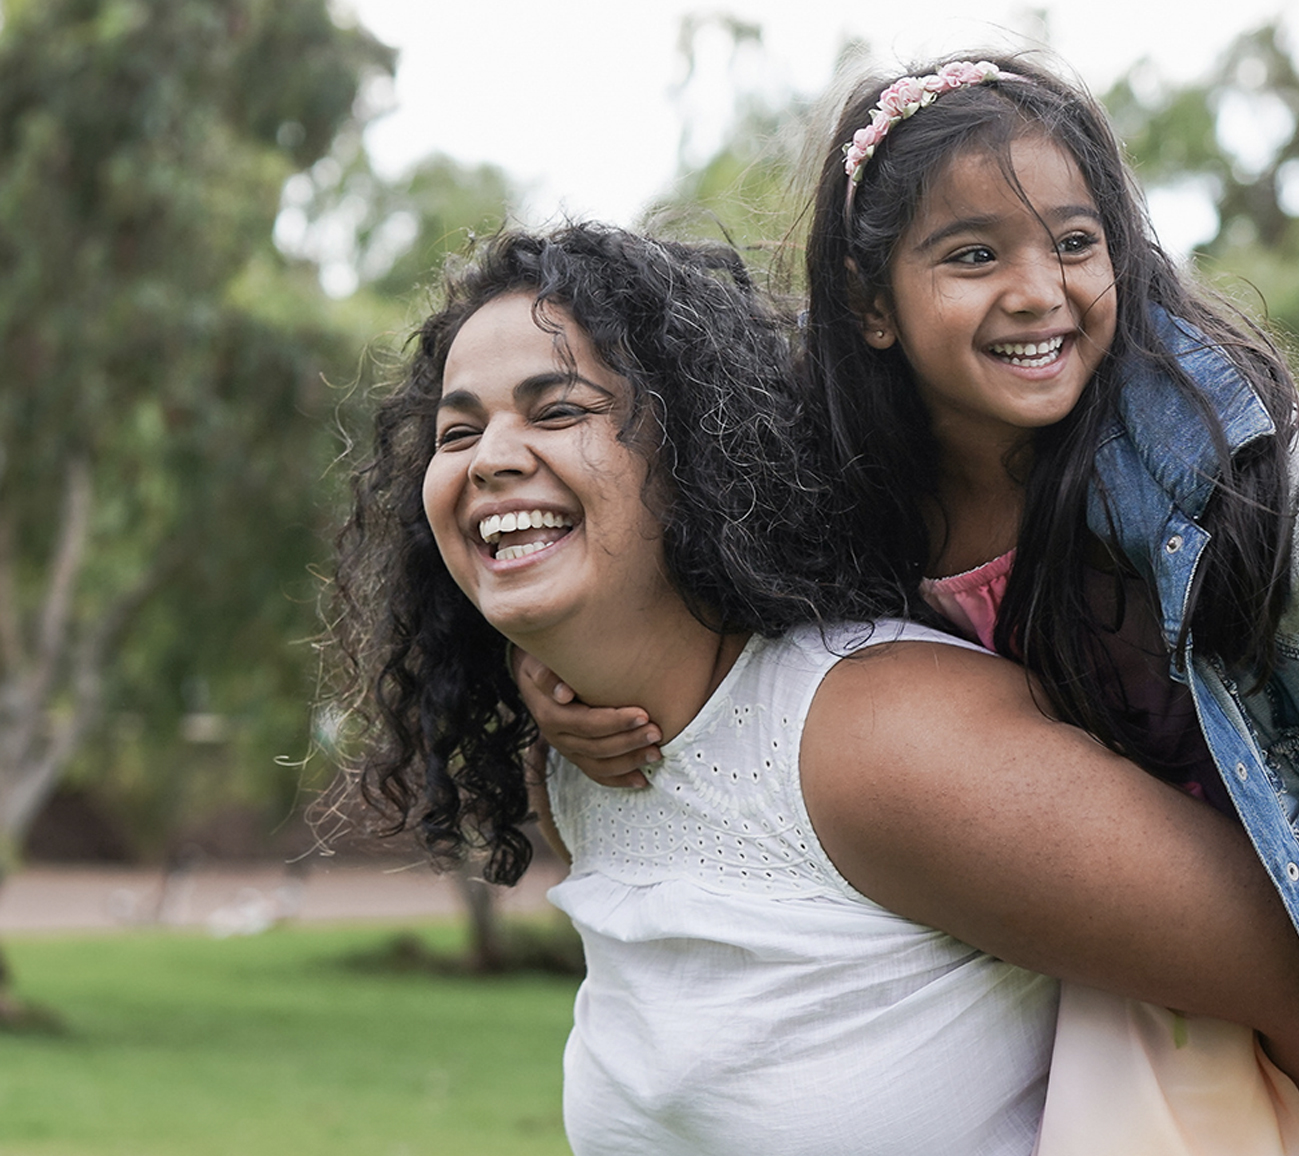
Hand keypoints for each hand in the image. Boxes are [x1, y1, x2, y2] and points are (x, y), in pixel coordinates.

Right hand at [513, 648, 660, 787]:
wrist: (535, 676)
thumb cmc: (545, 662)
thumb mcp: (540, 662)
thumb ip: (548, 674)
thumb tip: (564, 693)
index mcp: (550, 715)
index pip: (587, 723)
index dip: (616, 722)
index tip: (644, 715)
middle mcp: (558, 737)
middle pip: (597, 747)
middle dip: (630, 742)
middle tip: (656, 732)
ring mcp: (567, 750)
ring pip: (599, 765)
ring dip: (630, 761)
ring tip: (656, 754)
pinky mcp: (576, 756)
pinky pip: (597, 773)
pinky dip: (620, 779)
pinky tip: (642, 780)